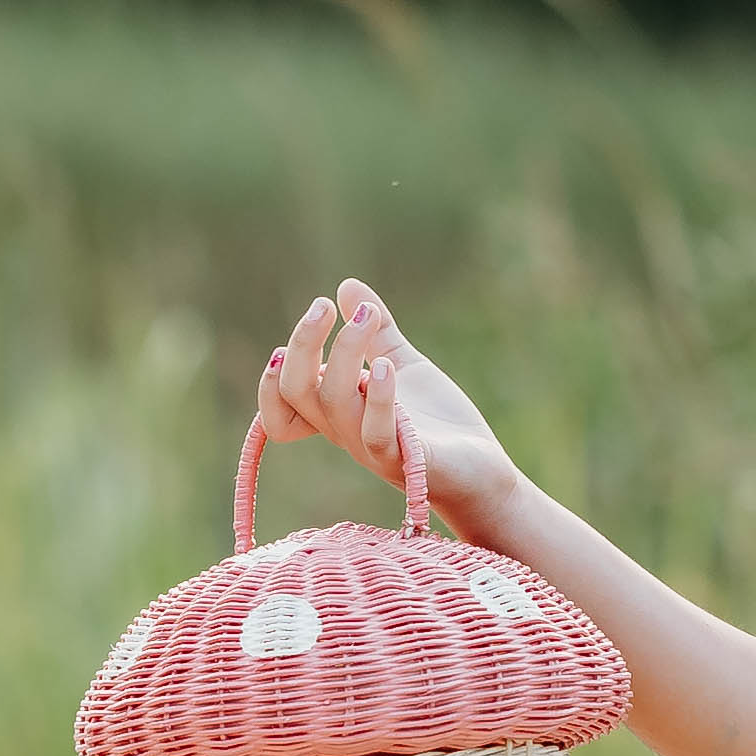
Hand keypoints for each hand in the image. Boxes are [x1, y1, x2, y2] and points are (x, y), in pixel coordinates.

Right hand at [252, 281, 522, 529]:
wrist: (484, 470)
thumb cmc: (438, 423)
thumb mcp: (404, 365)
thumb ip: (376, 331)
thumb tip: (348, 285)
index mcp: (338, 411)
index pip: (281, 403)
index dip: (271, 376)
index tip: (293, 336)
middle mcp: (345, 431)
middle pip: (296, 393)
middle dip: (303, 344)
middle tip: (323, 306)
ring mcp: (371, 447)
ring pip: (332, 402)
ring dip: (344, 354)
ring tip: (368, 318)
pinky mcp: (406, 460)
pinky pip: (376, 432)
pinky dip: (378, 396)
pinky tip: (386, 366)